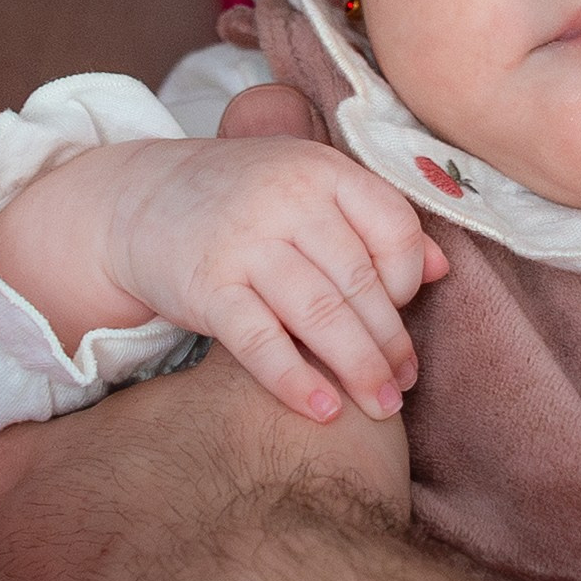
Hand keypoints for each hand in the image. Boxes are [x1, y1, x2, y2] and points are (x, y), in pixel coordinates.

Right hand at [0, 92, 447, 422]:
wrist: (139, 200)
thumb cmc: (242, 200)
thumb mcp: (307, 188)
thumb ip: (373, 221)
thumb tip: (441, 270)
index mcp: (321, 170)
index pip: (392, 228)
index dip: (408, 279)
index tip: (404, 314)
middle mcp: (286, 199)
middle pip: (360, 282)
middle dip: (390, 343)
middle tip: (405, 384)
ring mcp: (244, 241)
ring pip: (321, 315)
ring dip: (359, 369)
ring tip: (382, 406)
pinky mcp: (206, 285)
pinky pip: (261, 341)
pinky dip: (294, 380)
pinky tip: (323, 410)